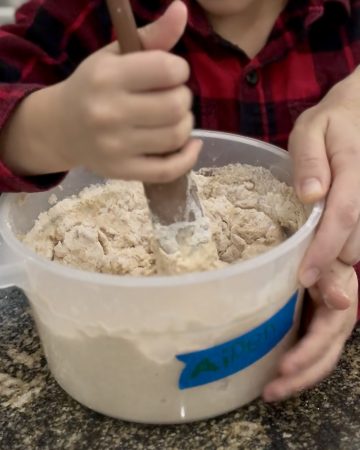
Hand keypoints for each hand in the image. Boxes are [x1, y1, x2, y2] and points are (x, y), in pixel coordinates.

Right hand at [51, 1, 199, 181]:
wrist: (61, 128)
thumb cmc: (93, 87)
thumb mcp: (115, 56)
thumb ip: (152, 37)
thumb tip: (182, 10)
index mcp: (107, 76)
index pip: (168, 70)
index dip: (179, 70)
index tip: (171, 74)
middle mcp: (109, 112)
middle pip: (177, 105)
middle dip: (183, 98)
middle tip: (171, 98)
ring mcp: (115, 146)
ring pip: (177, 135)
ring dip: (185, 124)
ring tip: (173, 118)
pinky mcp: (121, 171)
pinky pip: (168, 170)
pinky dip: (188, 158)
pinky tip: (190, 145)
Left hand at [263, 260, 357, 401]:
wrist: (330, 257)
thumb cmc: (327, 256)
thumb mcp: (330, 262)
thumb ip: (332, 279)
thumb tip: (340, 302)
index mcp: (339, 313)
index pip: (323, 340)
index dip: (305, 355)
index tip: (284, 367)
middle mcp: (336, 329)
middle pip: (321, 363)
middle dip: (297, 380)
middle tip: (269, 392)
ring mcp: (327, 335)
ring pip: (315, 366)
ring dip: (293, 382)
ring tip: (268, 394)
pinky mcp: (315, 335)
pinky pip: (307, 359)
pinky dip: (293, 372)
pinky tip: (272, 378)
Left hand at [289, 69, 359, 287]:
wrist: (359, 114)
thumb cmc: (330, 123)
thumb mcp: (310, 130)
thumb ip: (309, 160)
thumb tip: (310, 194)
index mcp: (354, 168)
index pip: (343, 215)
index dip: (324, 250)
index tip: (305, 275)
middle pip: (355, 241)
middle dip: (329, 261)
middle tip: (302, 269)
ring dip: (337, 255)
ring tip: (313, 252)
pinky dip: (344, 245)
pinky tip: (328, 239)